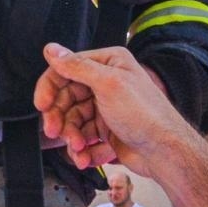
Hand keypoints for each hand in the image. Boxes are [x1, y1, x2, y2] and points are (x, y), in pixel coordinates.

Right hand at [35, 44, 190, 176]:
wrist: (165, 153)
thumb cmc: (146, 115)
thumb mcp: (109, 84)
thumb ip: (77, 66)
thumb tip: (51, 50)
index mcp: (108, 64)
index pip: (67, 70)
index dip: (51, 87)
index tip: (42, 104)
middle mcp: (106, 83)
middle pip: (66, 98)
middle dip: (60, 118)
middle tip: (54, 131)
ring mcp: (105, 108)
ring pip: (72, 120)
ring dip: (71, 136)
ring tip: (78, 148)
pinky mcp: (106, 130)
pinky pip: (83, 137)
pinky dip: (81, 149)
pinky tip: (85, 157)